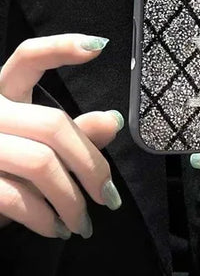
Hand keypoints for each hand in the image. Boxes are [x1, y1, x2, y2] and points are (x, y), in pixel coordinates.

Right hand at [0, 34, 122, 239]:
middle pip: (53, 124)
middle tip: (109, 197)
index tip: (100, 46)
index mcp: (3, 93)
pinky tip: (57, 229)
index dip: (60, 47)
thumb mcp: (38, 149)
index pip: (27, 57)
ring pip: (41, 163)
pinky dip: (45, 218)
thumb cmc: (3, 174)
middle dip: (91, 164)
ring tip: (84, 223)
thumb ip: (74, 134)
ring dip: (72, 200)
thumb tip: (113, 120)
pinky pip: (17, 197)